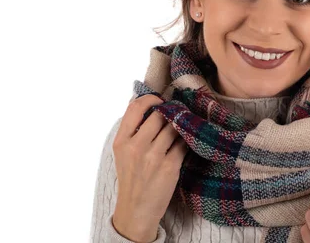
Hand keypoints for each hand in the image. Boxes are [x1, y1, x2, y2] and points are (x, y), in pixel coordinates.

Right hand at [112, 94, 189, 242]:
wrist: (136, 210)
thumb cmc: (131, 179)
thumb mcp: (123, 153)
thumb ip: (132, 130)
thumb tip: (146, 103)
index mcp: (121, 141)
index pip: (135, 107)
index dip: (150, 98)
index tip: (159, 100)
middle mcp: (136, 147)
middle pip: (159, 115)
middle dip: (170, 112)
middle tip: (176, 113)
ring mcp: (153, 156)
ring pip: (174, 127)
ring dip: (181, 125)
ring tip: (182, 127)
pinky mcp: (170, 166)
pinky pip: (183, 143)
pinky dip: (187, 140)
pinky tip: (186, 142)